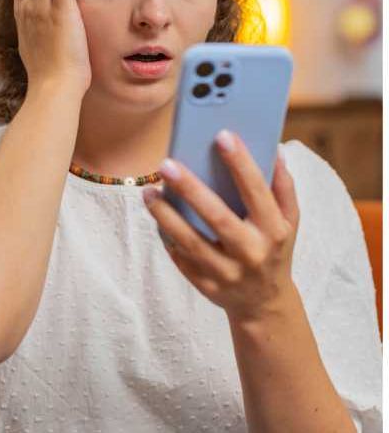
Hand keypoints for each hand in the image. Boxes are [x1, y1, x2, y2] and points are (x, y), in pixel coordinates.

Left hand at [143, 130, 299, 323]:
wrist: (265, 303)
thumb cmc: (274, 248)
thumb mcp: (290, 222)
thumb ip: (283, 188)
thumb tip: (275, 150)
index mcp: (274, 230)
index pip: (257, 192)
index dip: (241, 163)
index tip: (222, 135)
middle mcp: (252, 252)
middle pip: (216, 217)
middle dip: (191, 189)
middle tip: (167, 164)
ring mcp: (227, 272)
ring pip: (190, 241)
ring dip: (165, 214)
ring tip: (148, 191)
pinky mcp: (205, 285)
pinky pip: (180, 257)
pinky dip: (165, 236)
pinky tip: (155, 215)